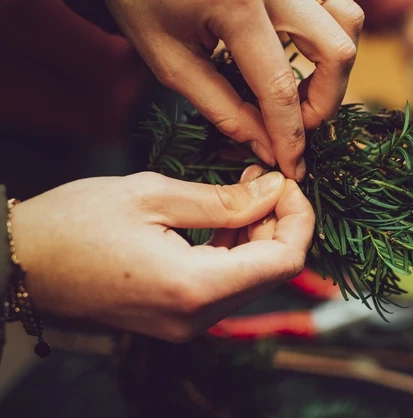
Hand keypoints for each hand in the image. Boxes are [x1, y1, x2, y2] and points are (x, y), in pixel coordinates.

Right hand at [9, 168, 314, 342]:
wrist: (20, 264)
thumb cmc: (74, 225)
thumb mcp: (153, 196)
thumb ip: (225, 199)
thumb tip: (275, 190)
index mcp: (195, 287)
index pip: (285, 261)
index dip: (298, 218)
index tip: (286, 182)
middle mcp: (199, 316)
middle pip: (273, 270)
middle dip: (279, 220)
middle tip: (261, 176)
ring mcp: (188, 322)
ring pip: (252, 276)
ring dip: (258, 232)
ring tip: (242, 187)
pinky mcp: (178, 315)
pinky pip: (226, 283)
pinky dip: (235, 248)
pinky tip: (223, 214)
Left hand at [89, 0, 367, 181]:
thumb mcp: (168, 59)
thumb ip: (222, 107)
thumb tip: (265, 146)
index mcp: (234, 4)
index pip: (280, 87)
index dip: (292, 136)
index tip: (295, 166)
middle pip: (337, 49)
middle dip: (327, 100)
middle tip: (300, 120)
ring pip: (347, 14)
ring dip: (336, 61)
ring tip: (307, 83)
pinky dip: (345, 6)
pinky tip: (324, 31)